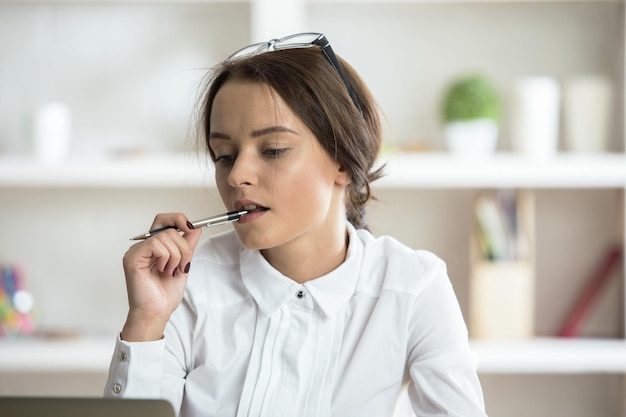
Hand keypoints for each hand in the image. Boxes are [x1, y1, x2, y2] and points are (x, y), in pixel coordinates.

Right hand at [120, 213, 202, 341]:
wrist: (157, 312)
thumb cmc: (165, 294)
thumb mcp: (184, 264)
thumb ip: (188, 246)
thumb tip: (195, 227)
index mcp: (155, 247)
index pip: (164, 220)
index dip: (178, 219)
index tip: (191, 227)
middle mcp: (144, 246)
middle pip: (168, 228)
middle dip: (183, 246)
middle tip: (182, 264)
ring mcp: (137, 251)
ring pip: (165, 236)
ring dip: (176, 256)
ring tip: (170, 271)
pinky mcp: (133, 257)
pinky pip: (155, 245)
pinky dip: (166, 258)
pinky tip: (162, 270)